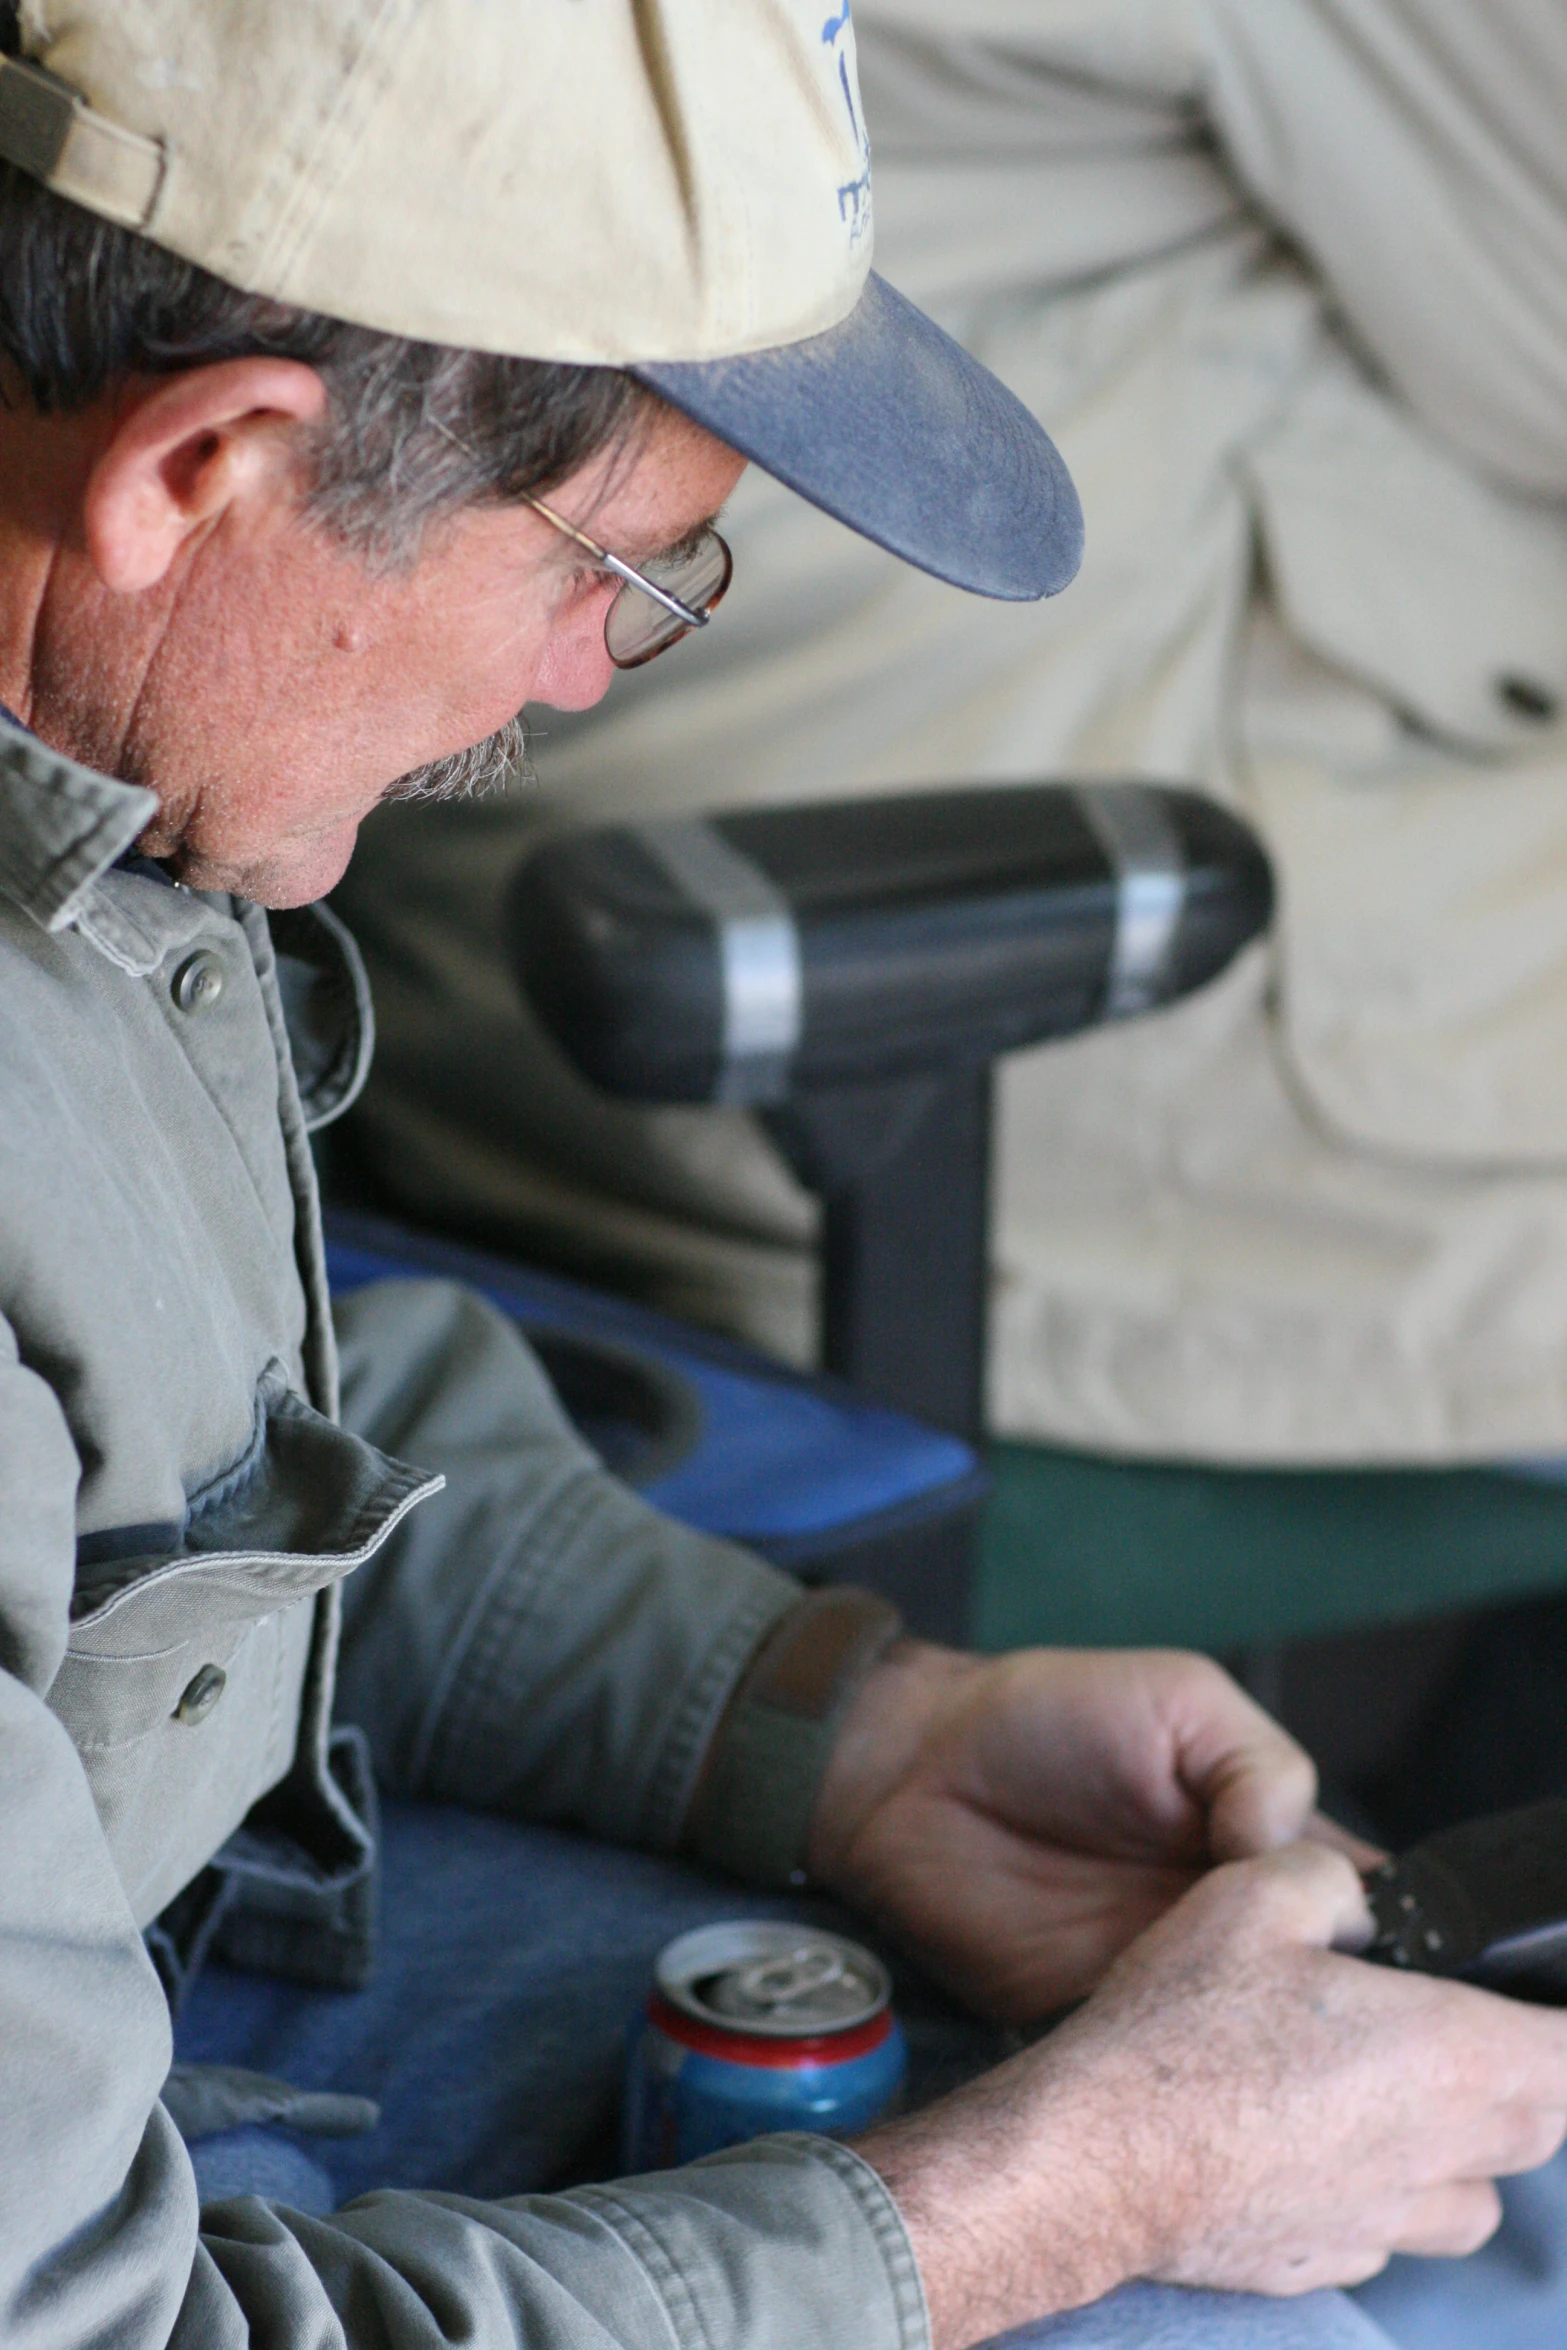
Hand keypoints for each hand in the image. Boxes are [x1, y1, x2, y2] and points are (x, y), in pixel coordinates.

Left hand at [808, 1640, 1370, 2020]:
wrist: (909, 1772)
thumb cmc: (1045, 1716)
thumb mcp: (1179, 1700)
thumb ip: (1257, 1768)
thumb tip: (1294, 1857)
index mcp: (1264, 1845)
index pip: (1360, 1908)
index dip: (1386, 1942)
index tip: (1395, 1965)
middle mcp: (1226, 1924)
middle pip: (1316, 1993)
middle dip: (1334, 2016)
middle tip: (1333, 2023)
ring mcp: (1163, 1979)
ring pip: (1245, 2044)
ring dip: (1260, 2052)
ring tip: (1268, 2051)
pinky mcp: (1097, 2022)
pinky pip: (1157, 2070)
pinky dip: (1176, 2079)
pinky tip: (1191, 2075)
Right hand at [854, 1842, 1566, 2347]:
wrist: (1100, 2158)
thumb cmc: (1178, 2033)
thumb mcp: (1252, 1895)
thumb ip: (1330, 1878)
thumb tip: (1354, 1897)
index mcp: (1448, 2055)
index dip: (1558, 2017)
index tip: (1542, 1999)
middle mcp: (1439, 2151)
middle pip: (1544, 2125)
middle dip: (1530, 2076)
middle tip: (1477, 2028)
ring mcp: (1386, 2221)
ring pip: (1477, 2195)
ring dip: (1468, 2147)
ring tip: (1404, 2094)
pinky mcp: (1330, 2262)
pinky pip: (1395, 2231)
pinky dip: (1383, 2191)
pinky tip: (1318, 2145)